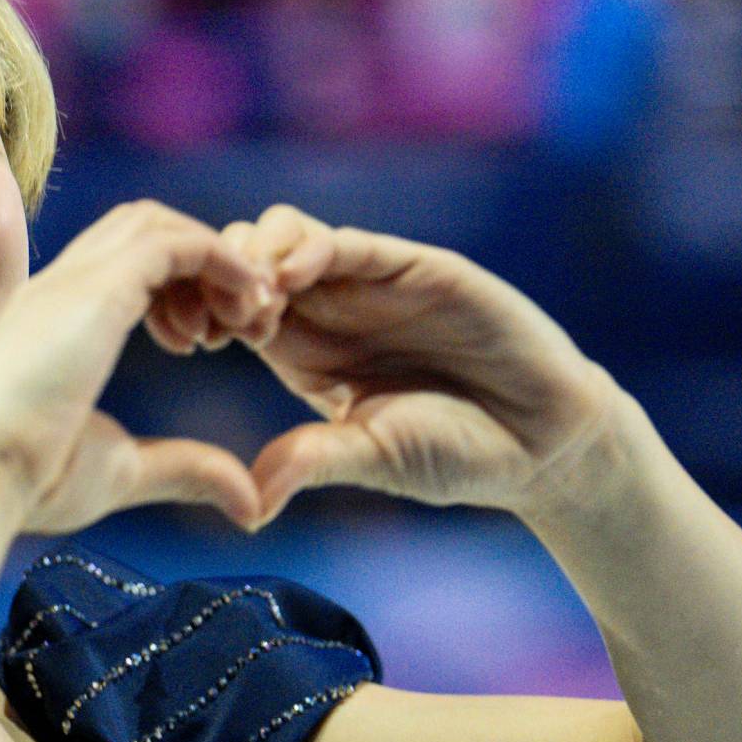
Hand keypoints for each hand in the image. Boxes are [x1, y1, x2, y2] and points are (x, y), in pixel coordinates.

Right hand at [0, 200, 275, 534]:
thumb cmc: (28, 482)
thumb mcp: (124, 471)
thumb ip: (185, 469)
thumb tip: (250, 504)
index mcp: (51, 320)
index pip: (119, 261)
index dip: (176, 288)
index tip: (209, 342)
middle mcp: (59, 286)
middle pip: (140, 228)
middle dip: (200, 263)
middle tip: (242, 321)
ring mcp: (74, 280)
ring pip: (158, 223)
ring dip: (216, 258)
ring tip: (251, 315)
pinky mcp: (98, 287)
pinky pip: (176, 243)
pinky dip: (222, 260)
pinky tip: (248, 303)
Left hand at [223, 206, 623, 524]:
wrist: (545, 441)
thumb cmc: (456, 454)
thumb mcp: (370, 456)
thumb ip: (312, 461)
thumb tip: (248, 507)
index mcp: (303, 350)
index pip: (231, 305)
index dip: (205, 309)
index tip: (197, 341)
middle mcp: (329, 308)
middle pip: (246, 257)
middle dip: (221, 277)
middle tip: (221, 322)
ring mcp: (371, 282)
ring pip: (288, 234)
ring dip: (258, 255)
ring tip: (257, 305)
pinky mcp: (414, 267)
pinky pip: (351, 242)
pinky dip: (311, 248)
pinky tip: (290, 279)